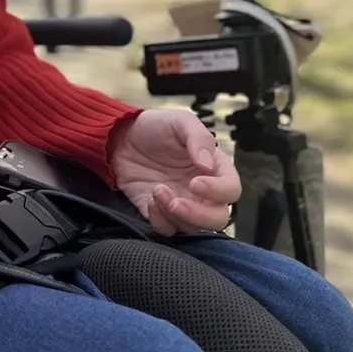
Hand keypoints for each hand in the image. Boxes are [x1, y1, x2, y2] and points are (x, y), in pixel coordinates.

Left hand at [109, 110, 239, 235]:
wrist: (121, 137)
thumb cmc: (156, 127)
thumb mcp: (180, 122)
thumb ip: (199, 138)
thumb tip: (208, 165)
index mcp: (214, 168)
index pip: (231, 189)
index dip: (218, 191)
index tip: (195, 183)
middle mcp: (203, 191)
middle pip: (218, 218)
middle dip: (198, 215)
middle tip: (176, 201)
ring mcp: (182, 203)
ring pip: (193, 227)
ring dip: (174, 215)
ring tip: (156, 190)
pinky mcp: (161, 213)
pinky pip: (168, 230)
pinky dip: (160, 221)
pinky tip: (150, 201)